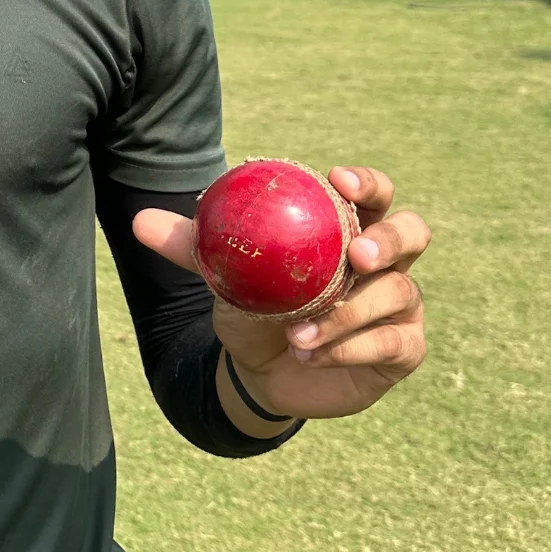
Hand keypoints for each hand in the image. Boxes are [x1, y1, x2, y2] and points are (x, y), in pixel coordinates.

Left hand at [133, 166, 429, 422]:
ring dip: (347, 314)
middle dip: (388, 240)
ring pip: (396, 293)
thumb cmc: (253, 306)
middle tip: (355, 256)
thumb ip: (192, 245)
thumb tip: (139, 222)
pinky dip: (350, 346)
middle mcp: (385, 261)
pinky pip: (391, 342)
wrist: (259, 371)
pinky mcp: (403, 348)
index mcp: (349, 227)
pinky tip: (313, 352)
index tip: (338, 180)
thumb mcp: (224, 274)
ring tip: (297, 333)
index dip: (367, 183)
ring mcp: (400, 304)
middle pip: (412, 233)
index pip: (373, 193)